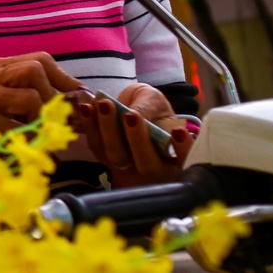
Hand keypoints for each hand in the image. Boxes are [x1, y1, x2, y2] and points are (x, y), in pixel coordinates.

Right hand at [0, 52, 81, 129]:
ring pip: (30, 96)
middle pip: (35, 69)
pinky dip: (32, 137)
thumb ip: (49, 96)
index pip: (40, 60)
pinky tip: (26, 144)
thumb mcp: (25, 107)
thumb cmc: (2, 131)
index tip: (80, 99)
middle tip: (58, 120)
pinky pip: (21, 125)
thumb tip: (88, 97)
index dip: (65, 80)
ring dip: (40, 118)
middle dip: (54, 97)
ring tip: (35, 132)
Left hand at [71, 83, 190, 187]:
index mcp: (175, 158)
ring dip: (109, 130)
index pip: (185, 160)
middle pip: (147, 163)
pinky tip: (87, 107)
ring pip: (118, 156)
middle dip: (138, 138)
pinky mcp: (105, 159)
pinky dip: (90, 126)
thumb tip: (135, 114)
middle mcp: (154, 170)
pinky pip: (97, 147)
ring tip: (106, 104)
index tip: (178, 132)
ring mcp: (128, 168)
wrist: (131, 111)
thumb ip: (149, 107)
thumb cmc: (152, 109)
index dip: (183, 149)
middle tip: (131, 114)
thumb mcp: (156, 102)